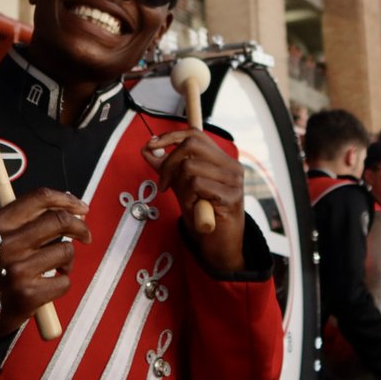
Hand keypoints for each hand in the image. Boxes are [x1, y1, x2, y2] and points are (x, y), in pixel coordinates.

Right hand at [0, 188, 91, 332]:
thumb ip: (26, 221)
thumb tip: (69, 209)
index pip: (40, 198)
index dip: (66, 200)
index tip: (79, 207)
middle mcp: (7, 244)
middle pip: (59, 220)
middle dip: (79, 227)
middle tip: (84, 234)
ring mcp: (18, 270)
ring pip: (65, 251)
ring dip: (67, 260)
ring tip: (55, 268)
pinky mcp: (28, 295)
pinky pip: (63, 282)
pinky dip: (61, 284)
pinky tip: (47, 285)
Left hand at [141, 129, 245, 271]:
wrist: (219, 244)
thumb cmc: (202, 213)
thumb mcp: (181, 186)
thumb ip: (167, 168)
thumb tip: (147, 149)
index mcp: (222, 160)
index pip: (195, 134)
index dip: (170, 136)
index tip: (151, 145)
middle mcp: (231, 166)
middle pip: (191, 145)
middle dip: (169, 163)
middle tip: (164, 185)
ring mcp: (233, 180)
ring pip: (190, 167)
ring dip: (181, 187)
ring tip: (188, 202)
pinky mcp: (231, 196)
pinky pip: (197, 185)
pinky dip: (188, 198)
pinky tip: (195, 209)